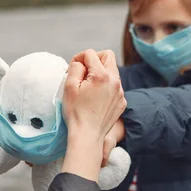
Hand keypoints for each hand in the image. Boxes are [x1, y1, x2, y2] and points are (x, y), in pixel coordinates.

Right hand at [61, 49, 125, 180]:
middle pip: (108, 56)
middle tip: (83, 72)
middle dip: (94, 60)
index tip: (72, 69)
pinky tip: (95, 99)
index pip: (90, 54)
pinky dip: (105, 87)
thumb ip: (75, 67)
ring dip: (100, 74)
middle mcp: (115, 81)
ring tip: (88, 87)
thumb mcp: (69, 86)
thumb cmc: (76, 113)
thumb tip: (81, 63)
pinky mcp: (122, 102)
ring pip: (112, 72)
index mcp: (102, 75)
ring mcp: (120, 92)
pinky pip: (115, 87)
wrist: (87, 136)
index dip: (78, 58)